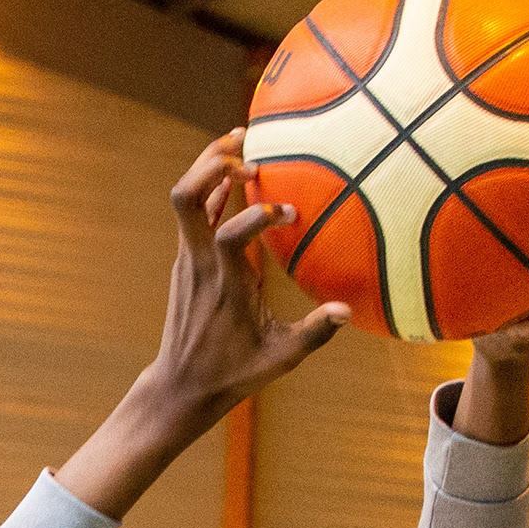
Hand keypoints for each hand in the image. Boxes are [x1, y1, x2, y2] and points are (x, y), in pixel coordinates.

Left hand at [147, 132, 350, 411]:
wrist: (181, 386)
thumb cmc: (233, 373)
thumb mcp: (280, 358)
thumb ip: (314, 333)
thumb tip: (347, 310)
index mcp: (224, 284)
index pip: (229, 234)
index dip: (257, 214)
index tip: (290, 213)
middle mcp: (199, 263)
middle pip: (187, 196)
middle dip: (213, 162)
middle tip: (247, 142)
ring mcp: (188, 259)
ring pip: (185, 197)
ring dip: (208, 166)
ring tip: (240, 141)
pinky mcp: (186, 260)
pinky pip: (193, 214)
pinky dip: (210, 189)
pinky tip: (233, 175)